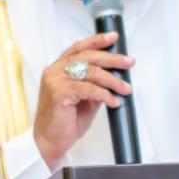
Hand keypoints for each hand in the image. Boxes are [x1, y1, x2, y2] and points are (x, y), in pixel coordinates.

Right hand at [32, 31, 133, 167]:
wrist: (50, 141)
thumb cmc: (65, 121)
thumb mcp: (85, 99)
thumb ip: (95, 85)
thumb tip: (114, 76)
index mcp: (58, 68)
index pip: (79, 48)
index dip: (97, 41)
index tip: (113, 38)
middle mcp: (55, 71)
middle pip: (87, 57)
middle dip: (112, 58)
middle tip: (128, 62)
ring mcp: (55, 81)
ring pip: (91, 73)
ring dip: (113, 80)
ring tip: (125, 88)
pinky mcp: (59, 94)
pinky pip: (89, 90)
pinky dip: (105, 95)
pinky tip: (114, 101)